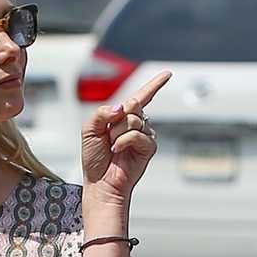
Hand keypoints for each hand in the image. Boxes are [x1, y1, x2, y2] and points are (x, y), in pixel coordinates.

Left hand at [80, 70, 170, 203]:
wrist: (100, 182)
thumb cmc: (95, 158)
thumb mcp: (89, 129)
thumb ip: (102, 112)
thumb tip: (122, 107)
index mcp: (123, 117)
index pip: (141, 97)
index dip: (154, 85)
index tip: (167, 74)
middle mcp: (136, 124)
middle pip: (133, 105)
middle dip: (116, 120)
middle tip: (108, 136)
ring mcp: (144, 135)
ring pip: (133, 120)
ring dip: (117, 133)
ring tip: (113, 147)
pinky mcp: (148, 148)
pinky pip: (137, 135)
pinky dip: (124, 141)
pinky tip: (118, 151)